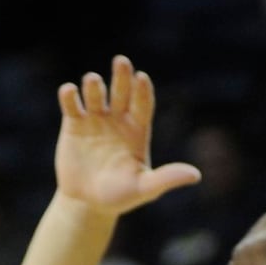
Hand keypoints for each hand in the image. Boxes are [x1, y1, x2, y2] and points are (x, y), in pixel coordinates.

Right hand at [55, 55, 201, 215]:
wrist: (88, 202)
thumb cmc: (120, 196)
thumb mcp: (145, 188)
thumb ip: (167, 178)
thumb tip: (196, 176)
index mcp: (137, 130)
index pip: (142, 105)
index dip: (142, 91)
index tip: (142, 78)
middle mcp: (118, 120)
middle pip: (121, 92)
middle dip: (121, 77)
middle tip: (121, 61)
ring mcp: (95, 119)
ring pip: (96, 94)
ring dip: (94, 85)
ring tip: (92, 81)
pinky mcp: (74, 124)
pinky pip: (72, 104)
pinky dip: (69, 95)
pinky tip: (70, 92)